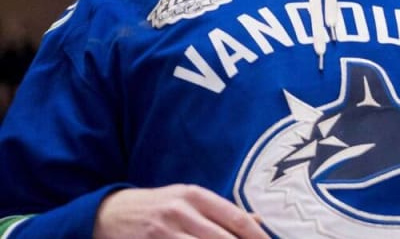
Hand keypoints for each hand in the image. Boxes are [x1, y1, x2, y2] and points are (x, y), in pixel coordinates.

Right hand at [95, 185, 270, 237]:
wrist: (110, 212)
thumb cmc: (159, 206)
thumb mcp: (189, 199)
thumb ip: (221, 210)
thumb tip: (258, 221)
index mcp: (195, 196)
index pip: (235, 217)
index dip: (255, 235)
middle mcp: (181, 211)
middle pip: (222, 238)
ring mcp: (163, 230)